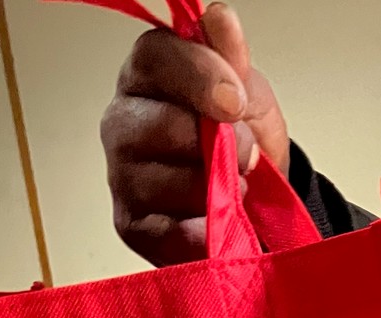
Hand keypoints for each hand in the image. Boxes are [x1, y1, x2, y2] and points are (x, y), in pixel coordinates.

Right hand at [101, 1, 288, 265]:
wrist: (257, 202)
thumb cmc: (241, 140)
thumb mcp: (247, 92)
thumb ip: (231, 58)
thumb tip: (219, 18)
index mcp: (147, 77)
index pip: (155, 57)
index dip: (198, 76)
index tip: (235, 100)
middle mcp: (124, 121)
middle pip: (159, 126)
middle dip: (215, 145)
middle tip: (247, 156)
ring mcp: (123, 176)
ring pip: (167, 182)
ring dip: (214, 190)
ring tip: (233, 190)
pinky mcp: (133, 226)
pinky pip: (169, 232)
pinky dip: (203, 231)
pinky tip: (218, 224)